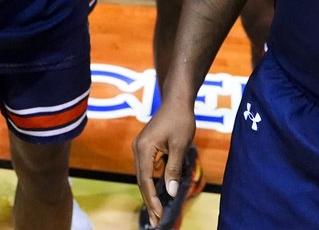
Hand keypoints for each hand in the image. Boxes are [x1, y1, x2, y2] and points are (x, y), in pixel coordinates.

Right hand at [132, 98, 196, 225]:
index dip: (152, 199)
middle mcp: (138, 149)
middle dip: (149, 201)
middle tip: (156, 221)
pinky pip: (149, 170)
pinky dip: (153, 183)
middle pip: (142, 180)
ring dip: (151, 194)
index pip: (145, 180)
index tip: (158, 215)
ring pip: (144, 176)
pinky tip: (158, 195)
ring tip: (157, 213)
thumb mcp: (180, 145)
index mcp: (143, 148)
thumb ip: (173, 169)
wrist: (177, 100)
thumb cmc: (180, 119)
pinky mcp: (147, 148)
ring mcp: (141, 148)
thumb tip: (170, 192)